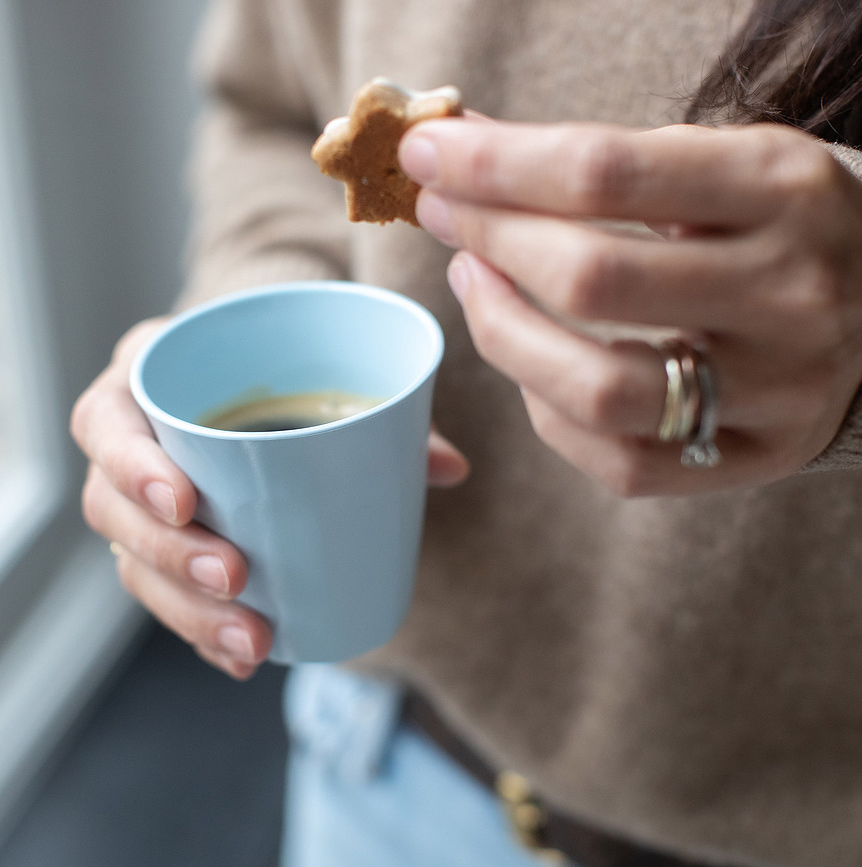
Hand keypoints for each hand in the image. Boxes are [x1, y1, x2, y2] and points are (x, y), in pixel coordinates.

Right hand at [72, 319, 468, 678]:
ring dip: (187, 608)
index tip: (186, 502)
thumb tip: (451, 468)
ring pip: (133, 563)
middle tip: (235, 576)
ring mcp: (141, 500)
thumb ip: (382, 414)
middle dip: (168, 553)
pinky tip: (243, 656)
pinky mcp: (164, 544)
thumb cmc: (283, 372)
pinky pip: (165, 594)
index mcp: (152, 380)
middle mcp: (133, 443)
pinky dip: (201, 630)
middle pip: (112, 508)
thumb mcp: (320, 374)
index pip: (106, 419)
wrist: (259, 378)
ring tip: (250, 636)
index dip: (131, 464)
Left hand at [399, 119, 861, 495]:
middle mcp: (788, 293)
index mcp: (780, 191)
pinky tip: (531, 368)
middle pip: (591, 278)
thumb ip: (604, 163)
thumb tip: (466, 151)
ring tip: (473, 282)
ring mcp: (775, 389)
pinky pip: (620, 462)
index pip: (604, 173)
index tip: (430, 154)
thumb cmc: (776, 225)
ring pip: (598, 388)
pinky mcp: (754, 456)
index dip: (495, 166)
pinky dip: (550, 414)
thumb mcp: (718, 164)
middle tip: (443, 214)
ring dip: (502, 334)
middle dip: (488, 238)